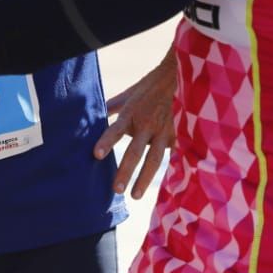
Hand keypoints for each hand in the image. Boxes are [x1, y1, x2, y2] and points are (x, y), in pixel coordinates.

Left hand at [94, 53, 176, 199]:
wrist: (179, 77)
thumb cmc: (150, 87)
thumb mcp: (129, 94)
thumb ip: (112, 107)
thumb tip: (93, 113)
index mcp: (132, 113)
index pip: (116, 129)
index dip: (106, 142)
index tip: (95, 155)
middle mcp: (147, 124)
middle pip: (135, 151)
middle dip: (125, 171)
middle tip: (115, 189)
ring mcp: (165, 131)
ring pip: (154, 159)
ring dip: (144, 178)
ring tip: (135, 195)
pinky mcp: (178, 136)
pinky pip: (174, 156)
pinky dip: (171, 172)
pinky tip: (169, 189)